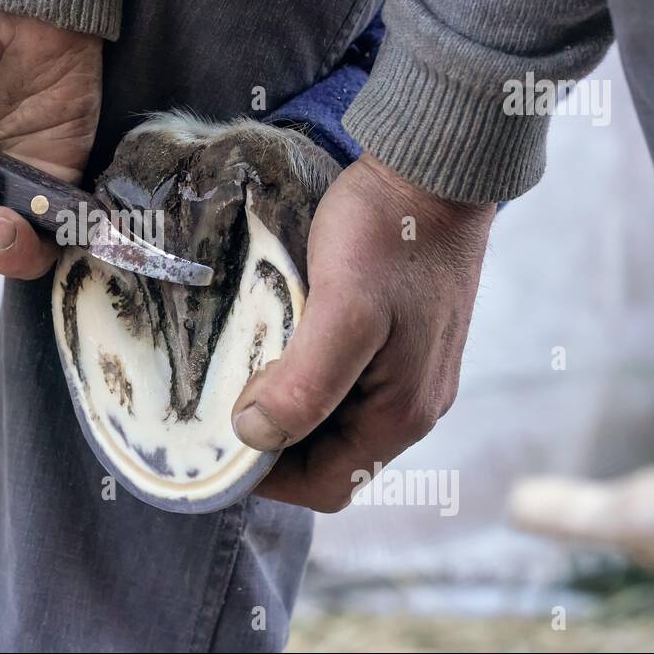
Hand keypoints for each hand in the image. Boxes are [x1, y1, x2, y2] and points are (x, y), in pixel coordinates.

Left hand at [230, 153, 494, 511]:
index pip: (328, 486)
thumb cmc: (389, 233)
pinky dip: (305, 379)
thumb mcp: (343, 309)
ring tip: (238, 375)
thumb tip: (255, 434)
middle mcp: (413, 404)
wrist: (436, 167)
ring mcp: (410, 372)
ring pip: (335, 421)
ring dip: (287, 409)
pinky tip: (275, 347)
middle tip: (217, 408)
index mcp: (403, 412)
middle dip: (274, 444)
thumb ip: (306, 382)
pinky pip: (346, 384)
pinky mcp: (402, 340)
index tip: (217, 445)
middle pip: (331, 459)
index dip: (269, 479)